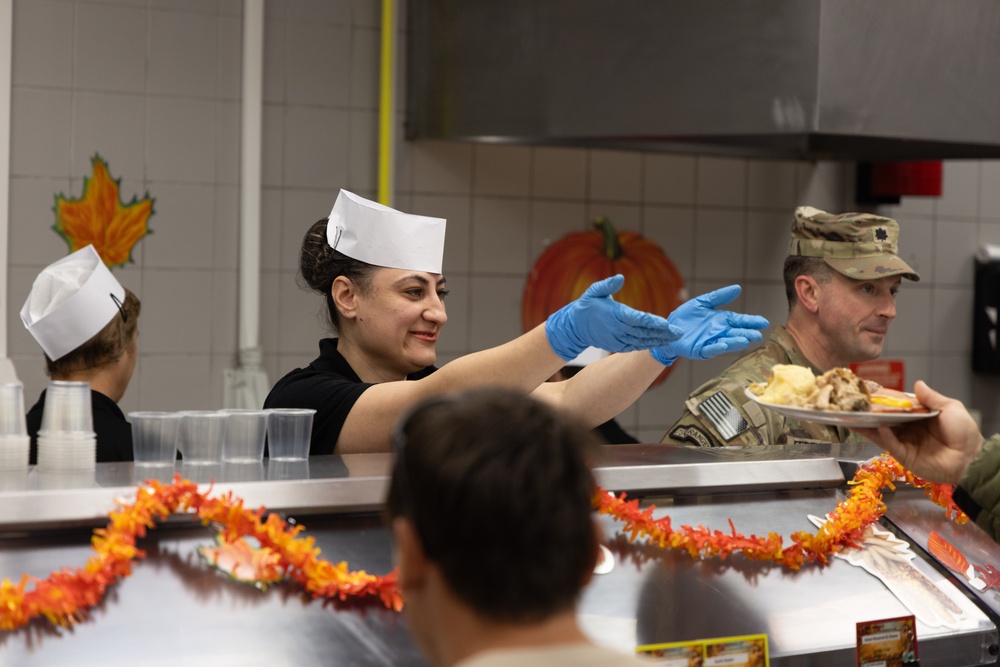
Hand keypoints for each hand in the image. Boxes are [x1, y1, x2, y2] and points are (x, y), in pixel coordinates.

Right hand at [545, 275, 682, 360]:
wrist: (575, 327)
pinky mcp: (617, 345)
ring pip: (642, 341)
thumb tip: (620, 278)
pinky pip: (635, 346)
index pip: (639, 319)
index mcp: (615, 315)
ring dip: (659, 340)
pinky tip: (660, 343)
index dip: (654, 322)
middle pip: (644, 332)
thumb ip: (607, 285)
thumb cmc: (587, 305)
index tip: (668, 324)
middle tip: (679, 332)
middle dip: (663, 333)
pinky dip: (648, 345)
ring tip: (674, 338)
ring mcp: (618, 339)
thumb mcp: (594, 291)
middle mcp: (618, 329)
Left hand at [649, 285, 769, 365]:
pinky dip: (717, 347)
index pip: (740, 321)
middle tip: (758, 335)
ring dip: (735, 342)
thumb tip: (737, 288)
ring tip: (745, 340)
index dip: (751, 321)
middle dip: (747, 334)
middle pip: (737, 333)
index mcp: (722, 321)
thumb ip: (719, 296)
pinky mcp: (700, 350)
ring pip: (726, 343)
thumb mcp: (703, 303)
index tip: (763, 322)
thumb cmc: (687, 316)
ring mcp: (711, 342)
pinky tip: (724, 344)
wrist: (669, 328)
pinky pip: (710, 349)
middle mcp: (720, 332)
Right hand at [852, 381, 984, 484]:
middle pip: (884, 420)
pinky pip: (891, 445)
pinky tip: (879, 427)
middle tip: (852, 405)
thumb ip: (931, 397)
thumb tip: (917, 383)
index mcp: (918, 417)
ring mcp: (905, 443)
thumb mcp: (950, 408)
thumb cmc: (963, 432)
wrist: (970, 458)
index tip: (868, 393)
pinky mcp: (904, 457)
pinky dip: (884, 436)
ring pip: (882, 433)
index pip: (896, 407)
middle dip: (869, 414)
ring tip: (853, 417)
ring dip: (868, 426)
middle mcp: (908, 429)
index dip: (883, 401)